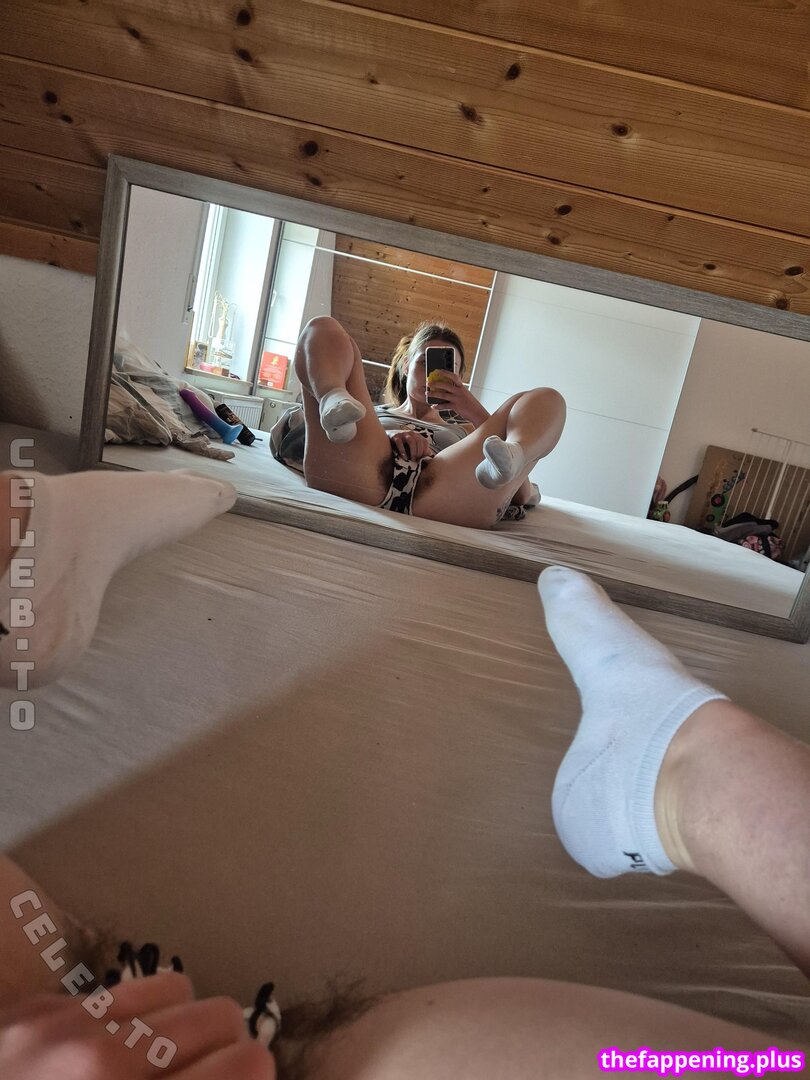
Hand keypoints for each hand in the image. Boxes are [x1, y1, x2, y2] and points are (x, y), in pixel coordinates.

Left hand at [0, 973, 274, 1079]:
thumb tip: (241, 1074)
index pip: (243, 1063)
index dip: (255, 1074)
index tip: (249, 1079)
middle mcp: (101, 1059)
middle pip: (218, 1014)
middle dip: (224, 1049)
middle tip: (210, 1076)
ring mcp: (63, 1023)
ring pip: (174, 985)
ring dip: (180, 1023)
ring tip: (162, 1060)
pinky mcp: (31, 1008)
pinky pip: (115, 992)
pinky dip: (128, 1017)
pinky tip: (108, 1052)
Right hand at [389, 430, 435, 460]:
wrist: (385, 440)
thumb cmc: (401, 446)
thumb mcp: (412, 448)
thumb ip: (421, 450)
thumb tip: (430, 454)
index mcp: (416, 435)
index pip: (424, 441)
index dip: (425, 450)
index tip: (422, 459)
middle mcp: (410, 433)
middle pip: (419, 441)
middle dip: (419, 452)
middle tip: (416, 460)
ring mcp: (402, 434)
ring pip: (411, 441)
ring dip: (413, 451)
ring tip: (412, 459)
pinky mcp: (394, 436)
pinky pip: (400, 443)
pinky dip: (403, 451)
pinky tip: (404, 458)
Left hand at [425, 372, 488, 425]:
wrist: (477, 413)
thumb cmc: (470, 404)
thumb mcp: (465, 394)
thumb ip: (457, 390)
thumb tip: (446, 388)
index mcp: (462, 387)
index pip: (453, 376)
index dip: (445, 373)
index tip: (438, 371)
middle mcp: (459, 391)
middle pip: (445, 385)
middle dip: (435, 383)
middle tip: (428, 383)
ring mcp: (457, 399)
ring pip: (442, 395)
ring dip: (433, 394)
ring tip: (427, 393)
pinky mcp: (455, 406)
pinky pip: (444, 406)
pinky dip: (438, 406)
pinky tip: (433, 406)